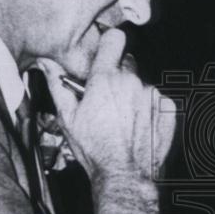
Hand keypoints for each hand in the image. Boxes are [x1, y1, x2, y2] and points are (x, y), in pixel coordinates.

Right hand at [36, 29, 175, 184]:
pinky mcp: (167, 108)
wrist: (124, 175)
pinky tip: (137, 125)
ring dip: (132, 95)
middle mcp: (132, 82)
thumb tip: (47, 64)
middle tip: (106, 100)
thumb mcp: (68, 117)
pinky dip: (148, 108)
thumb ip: (58, 85)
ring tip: (121, 119)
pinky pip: (157, 99)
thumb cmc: (95, 149)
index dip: (109, 44)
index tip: (106, 52)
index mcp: (106, 79)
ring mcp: (152, 94)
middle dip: (117, 76)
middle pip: (126, 64)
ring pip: (141, 84)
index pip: (114, 39)